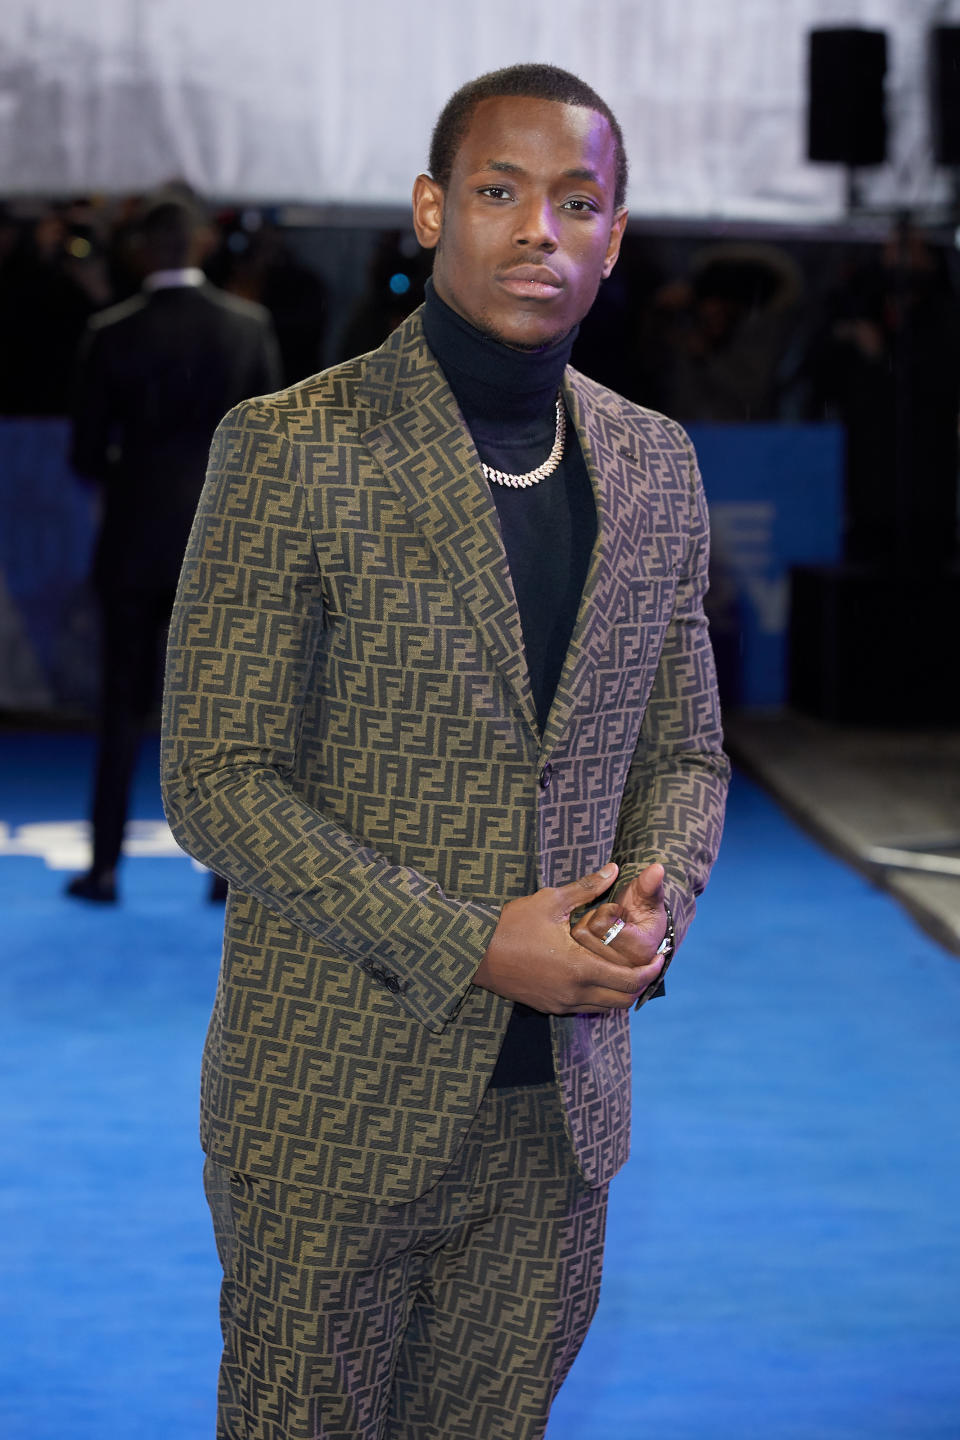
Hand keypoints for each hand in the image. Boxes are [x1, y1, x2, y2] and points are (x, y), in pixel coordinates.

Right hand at [473, 864, 654, 1014]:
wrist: (474, 952)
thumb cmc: (511, 924)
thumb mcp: (550, 901)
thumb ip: (586, 888)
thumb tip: (614, 869)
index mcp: (579, 968)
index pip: (629, 980)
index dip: (651, 971)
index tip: (661, 957)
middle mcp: (574, 992)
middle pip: (622, 999)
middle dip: (640, 983)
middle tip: (648, 964)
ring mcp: (560, 1003)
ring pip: (604, 1007)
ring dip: (619, 992)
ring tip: (626, 969)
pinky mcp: (548, 1006)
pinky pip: (584, 1007)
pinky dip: (599, 996)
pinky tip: (597, 975)